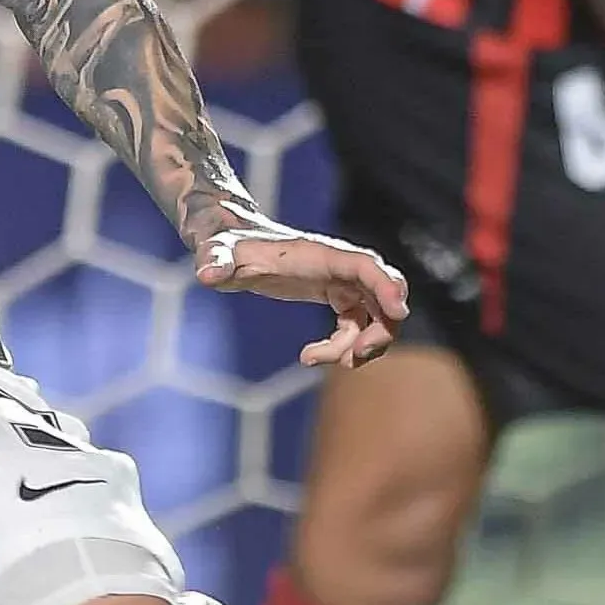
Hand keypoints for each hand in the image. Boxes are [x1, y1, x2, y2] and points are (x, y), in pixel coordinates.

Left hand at [199, 213, 408, 369]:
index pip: (366, 266)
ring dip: (359, 346)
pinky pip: (356, 326)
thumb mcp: (217, 252)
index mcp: (321, 254)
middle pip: (383, 296)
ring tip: (315, 359)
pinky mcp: (336, 295)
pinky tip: (308, 357)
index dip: (386, 286)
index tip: (398, 312)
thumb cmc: (225, 245)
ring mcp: (341, 281)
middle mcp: (339, 265)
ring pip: (374, 317)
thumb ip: (215, 259)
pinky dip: (343, 347)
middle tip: (351, 360)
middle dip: (379, 331)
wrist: (229, 244)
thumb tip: (206, 273)